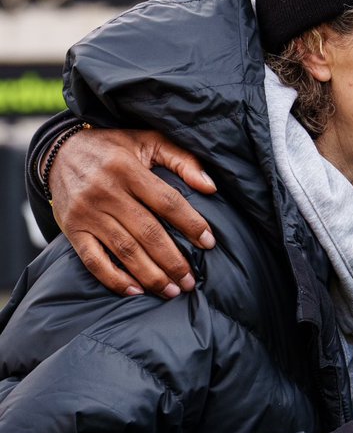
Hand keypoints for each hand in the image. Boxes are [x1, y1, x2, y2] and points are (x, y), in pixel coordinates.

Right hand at [47, 127, 216, 298]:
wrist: (60, 152)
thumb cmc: (114, 148)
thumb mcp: (148, 140)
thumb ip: (182, 159)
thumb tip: (211, 186)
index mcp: (128, 169)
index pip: (167, 202)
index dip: (191, 224)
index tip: (208, 243)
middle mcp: (106, 192)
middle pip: (147, 232)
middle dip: (173, 260)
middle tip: (191, 281)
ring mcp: (87, 213)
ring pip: (124, 250)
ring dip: (151, 275)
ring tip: (172, 290)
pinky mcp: (72, 230)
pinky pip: (93, 260)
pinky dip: (114, 279)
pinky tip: (135, 291)